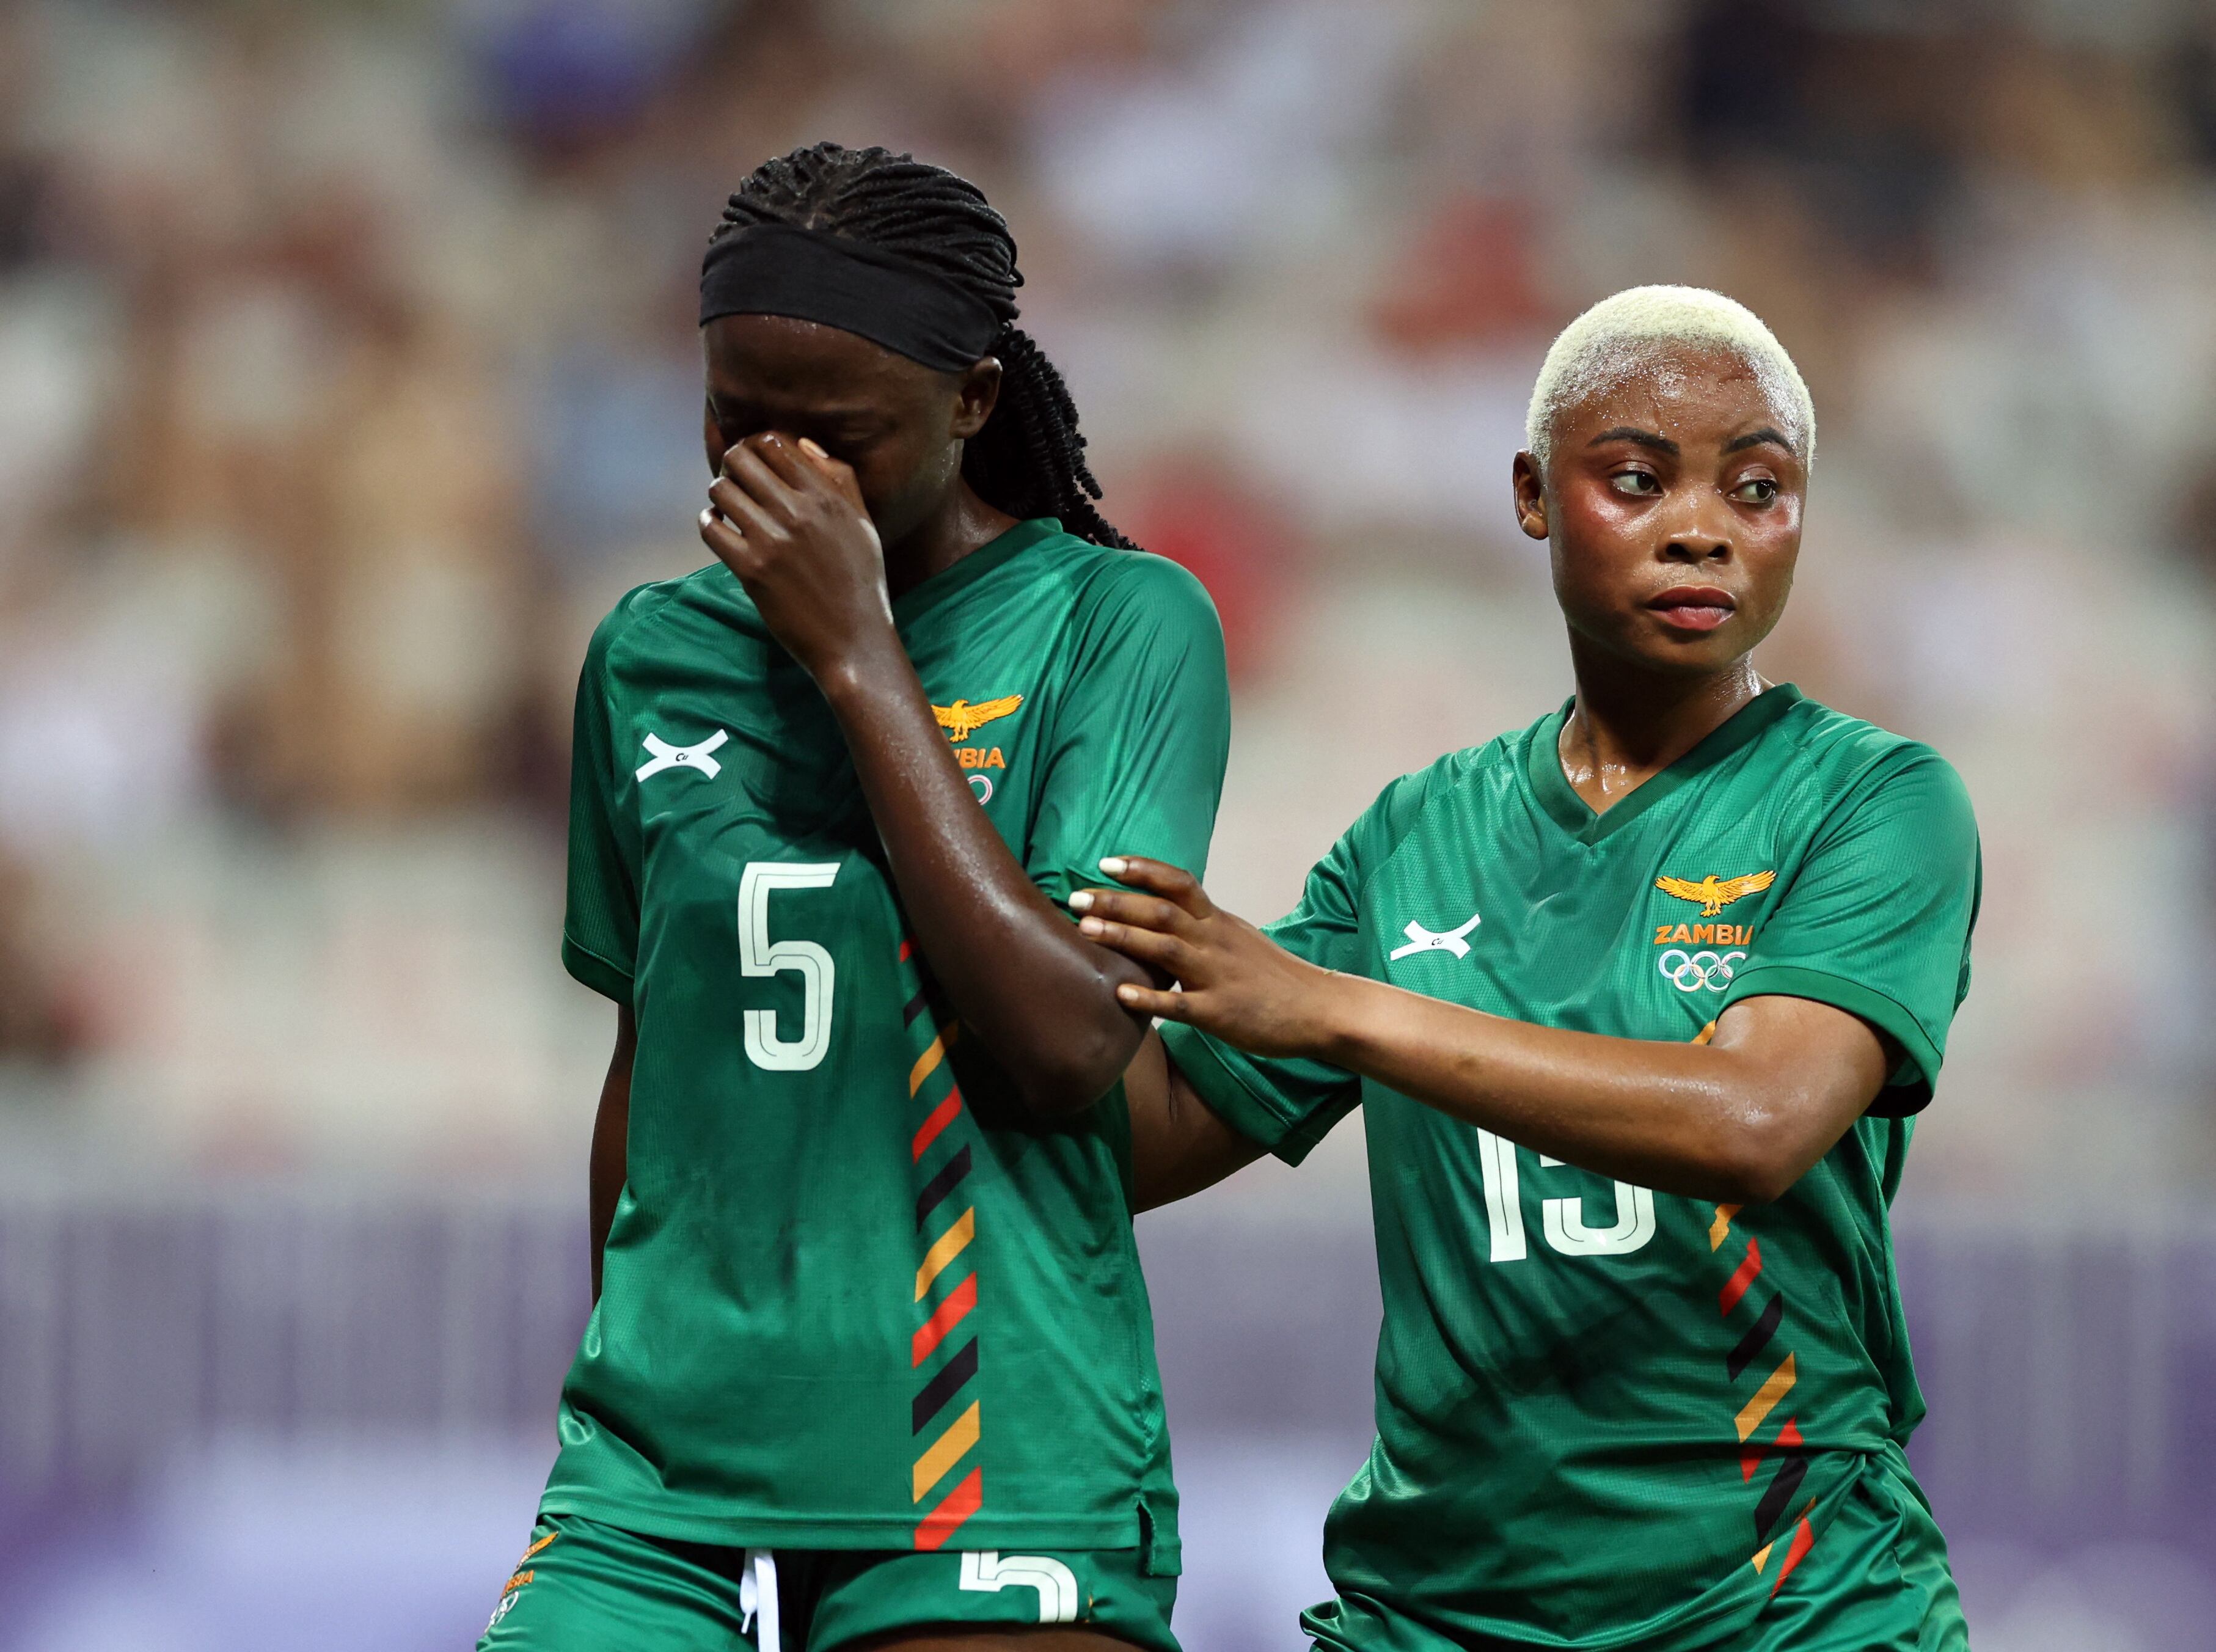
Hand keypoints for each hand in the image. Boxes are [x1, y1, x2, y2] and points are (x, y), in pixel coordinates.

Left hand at [699, 433, 897, 682]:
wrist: (855, 642)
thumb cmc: (863, 582)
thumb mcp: (863, 524)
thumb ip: (841, 479)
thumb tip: (803, 444)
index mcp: (828, 496)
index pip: (775, 442)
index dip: (758, 444)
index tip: (758, 461)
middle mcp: (799, 512)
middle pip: (741, 458)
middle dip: (733, 464)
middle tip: (737, 480)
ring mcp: (772, 541)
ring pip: (720, 489)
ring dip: (720, 493)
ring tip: (730, 506)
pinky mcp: (751, 570)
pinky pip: (710, 528)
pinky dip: (709, 522)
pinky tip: (720, 527)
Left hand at [1069, 857, 1336, 1059]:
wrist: (1319, 1009)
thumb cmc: (1275, 978)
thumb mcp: (1239, 940)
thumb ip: (1203, 929)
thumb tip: (1165, 920)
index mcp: (1218, 922)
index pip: (1178, 882)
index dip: (1142, 869)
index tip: (1106, 862)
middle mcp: (1214, 941)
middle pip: (1161, 910)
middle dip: (1115, 901)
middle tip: (1075, 897)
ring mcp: (1216, 975)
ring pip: (1164, 948)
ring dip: (1122, 936)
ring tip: (1085, 930)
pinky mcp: (1220, 1012)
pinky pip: (1179, 1004)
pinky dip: (1148, 998)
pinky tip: (1119, 995)